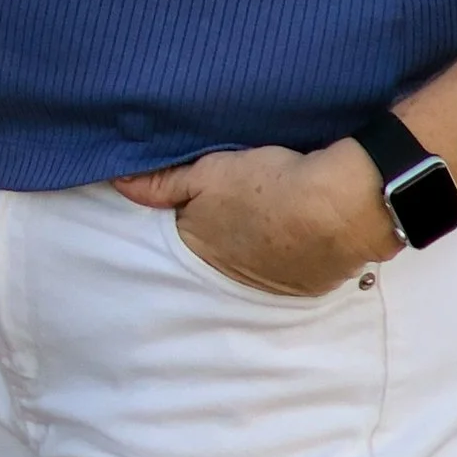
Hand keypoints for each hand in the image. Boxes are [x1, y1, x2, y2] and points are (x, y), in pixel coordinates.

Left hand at [111, 139, 398, 296]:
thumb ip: (163, 182)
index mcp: (200, 246)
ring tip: (271, 211)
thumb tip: (118, 182)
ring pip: (255, 259)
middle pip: (218, 248)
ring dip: (259, 240)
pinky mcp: (309, 283)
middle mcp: (231, 276)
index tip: (213, 189)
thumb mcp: (209, 172)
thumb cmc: (268, 185)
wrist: (337, 208)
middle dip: (225, 229)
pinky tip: (299, 226)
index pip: (184, 228)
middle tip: (244, 198)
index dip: (194, 206)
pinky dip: (291, 248)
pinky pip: (290, 265)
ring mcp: (273, 284)